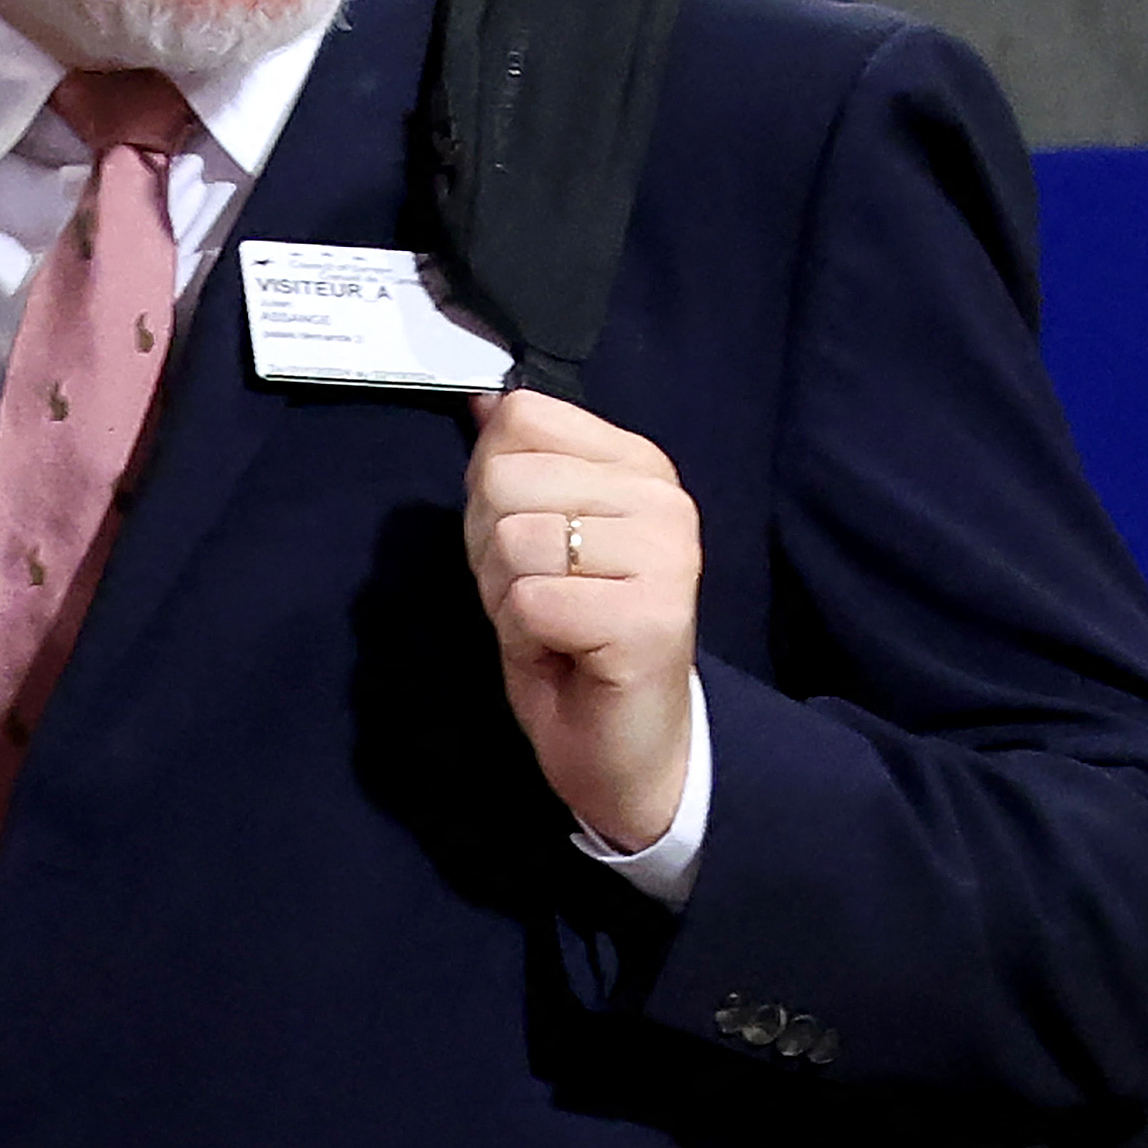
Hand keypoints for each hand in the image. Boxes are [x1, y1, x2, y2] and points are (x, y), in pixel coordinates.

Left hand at [461, 389, 701, 852]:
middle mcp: (663, 501)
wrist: (628, 749)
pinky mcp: (648, 619)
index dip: (492, 487)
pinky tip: (563, 656)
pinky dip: (524, 639)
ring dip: (507, 599)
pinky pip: (528, 604)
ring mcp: (665, 558)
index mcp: (640, 465)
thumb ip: (517, 468)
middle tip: (538, 598)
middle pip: (504, 479)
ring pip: (512, 542)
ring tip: (553, 627)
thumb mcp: (536, 538)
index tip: (529, 544)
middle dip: (491, 551)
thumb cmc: (575, 642)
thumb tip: (482, 399)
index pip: (522, 418)